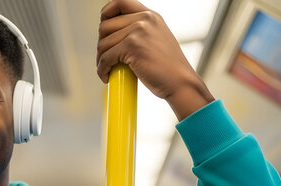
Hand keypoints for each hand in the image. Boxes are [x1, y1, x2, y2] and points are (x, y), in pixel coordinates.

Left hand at [97, 0, 214, 119]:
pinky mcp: (132, 46)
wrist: (180, 82)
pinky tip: (107, 76)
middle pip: (105, 26)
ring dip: (100, 60)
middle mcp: (145, 19)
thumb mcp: (156, 39)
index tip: (103, 31)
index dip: (106, 14)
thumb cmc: (168, 67)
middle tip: (105, 58)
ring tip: (107, 69)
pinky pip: (105, 57)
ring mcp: (139, 30)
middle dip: (101, 45)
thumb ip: (139, 31)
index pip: (120, 2)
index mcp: (150, 15)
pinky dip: (102, 69)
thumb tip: (112, 34)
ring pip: (103, 43)